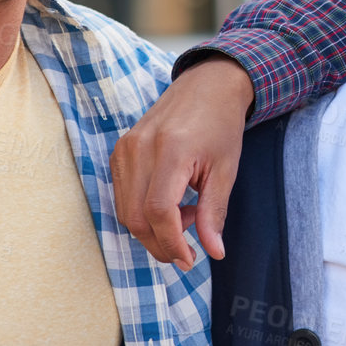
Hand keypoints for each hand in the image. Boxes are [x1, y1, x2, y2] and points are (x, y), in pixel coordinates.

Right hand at [110, 54, 254, 267]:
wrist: (207, 85)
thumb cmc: (221, 124)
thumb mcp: (226, 170)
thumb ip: (214, 212)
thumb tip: (214, 252)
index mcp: (171, 150)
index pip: (158, 211)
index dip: (172, 242)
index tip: (189, 260)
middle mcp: (140, 148)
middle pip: (135, 217)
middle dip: (160, 244)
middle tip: (188, 249)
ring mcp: (125, 148)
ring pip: (125, 210)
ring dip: (152, 229)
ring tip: (187, 217)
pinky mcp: (120, 150)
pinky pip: (123, 195)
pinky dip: (143, 212)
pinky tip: (172, 204)